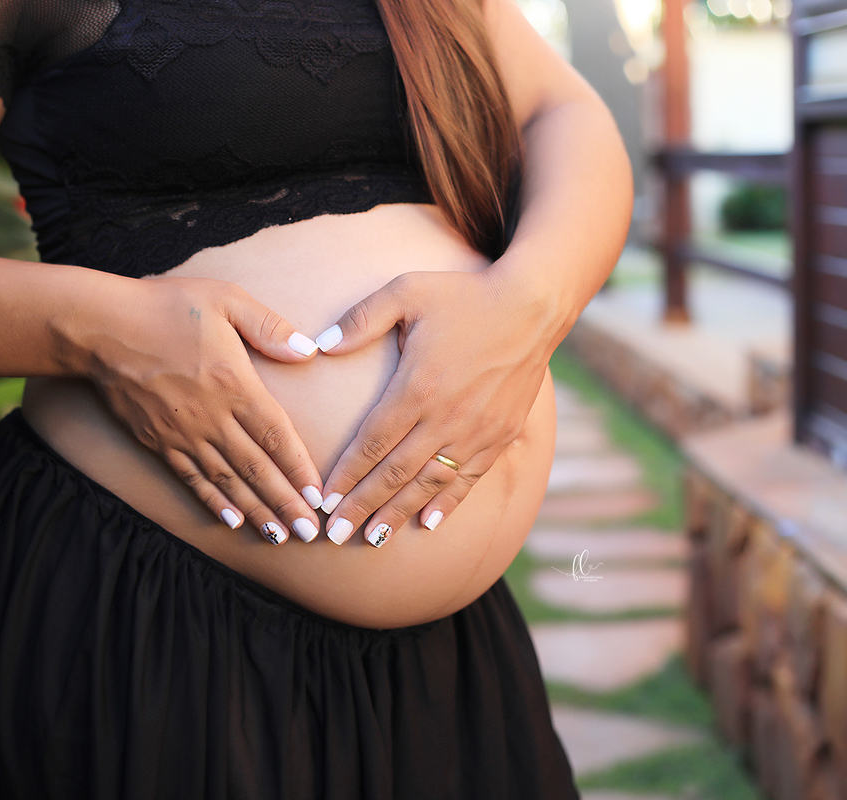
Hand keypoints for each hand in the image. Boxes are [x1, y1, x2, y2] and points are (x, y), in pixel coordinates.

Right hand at [86, 276, 324, 544]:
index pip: (276, 435)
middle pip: (256, 468)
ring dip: (255, 511)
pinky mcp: (158, 442)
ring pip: (227, 481)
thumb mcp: (224, 298)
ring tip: (279, 537)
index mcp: (234, 383)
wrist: (100, 328)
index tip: (318, 496)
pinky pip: (192, 479)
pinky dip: (213, 502)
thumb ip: (268, 326)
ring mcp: (183, 434)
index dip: (299, 468)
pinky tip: (231, 521)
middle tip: (310, 533)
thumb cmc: (164, 307)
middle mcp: (212, 417)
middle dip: (285, 503)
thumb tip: (308, 351)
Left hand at [313, 267, 555, 545]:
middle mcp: (446, 417)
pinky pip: (466, 478)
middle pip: (394, 473)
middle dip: (362, 507)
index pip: (372, 442)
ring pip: (429, 484)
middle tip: (336, 536)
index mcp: (417, 386)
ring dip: (398, 513)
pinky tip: (425, 524)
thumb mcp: (406, 291)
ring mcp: (475, 431)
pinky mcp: (499, 436)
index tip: (323, 500)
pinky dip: (445, 504)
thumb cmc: (463, 295)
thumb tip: (319, 345)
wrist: (533, 306)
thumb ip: (361, 318)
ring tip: (372, 540)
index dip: (346, 475)